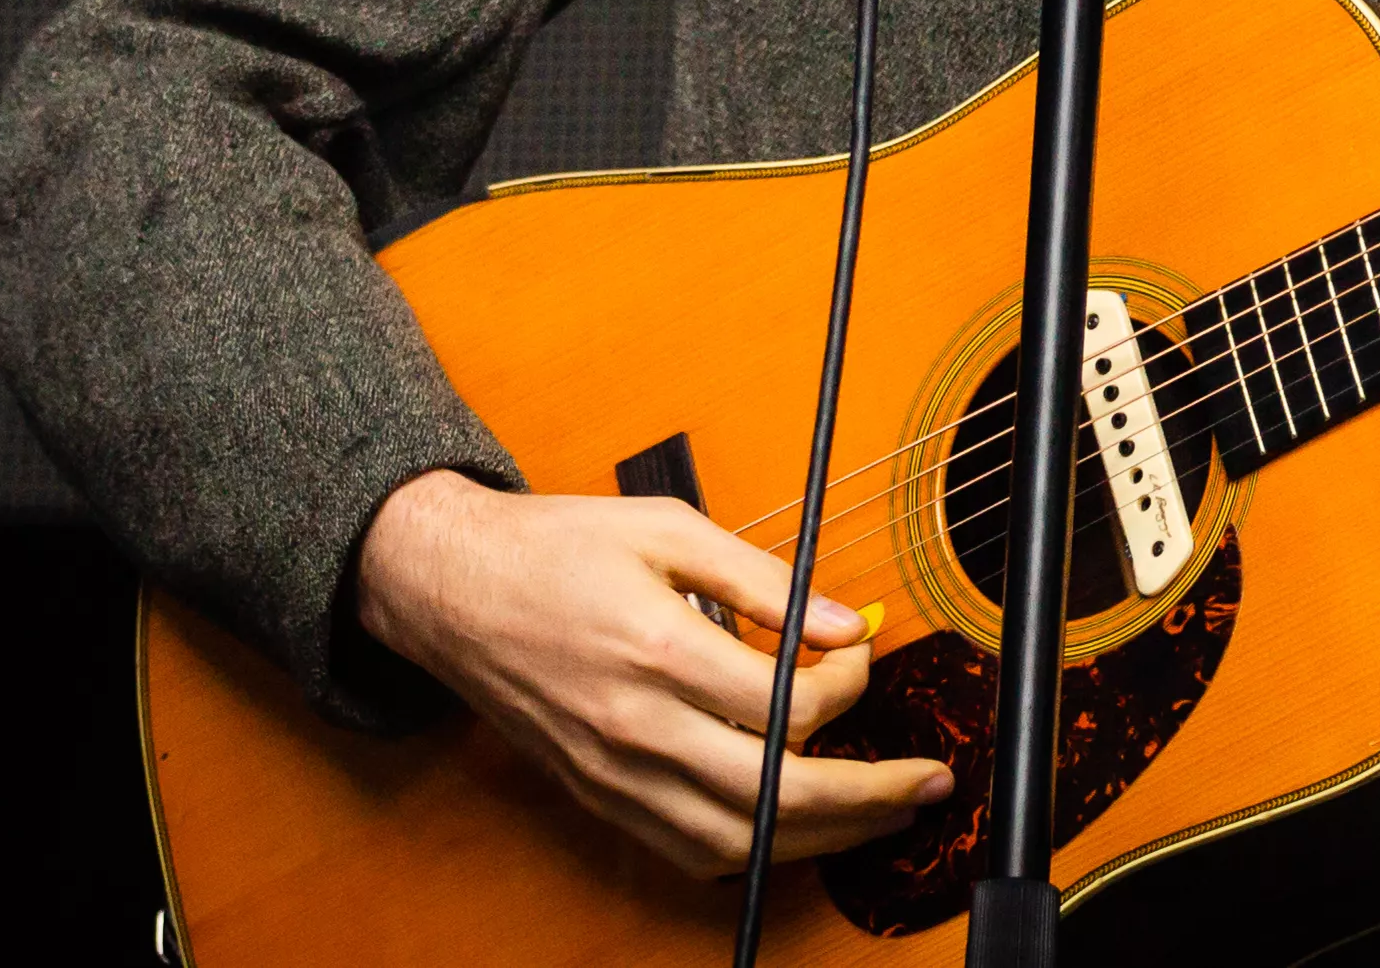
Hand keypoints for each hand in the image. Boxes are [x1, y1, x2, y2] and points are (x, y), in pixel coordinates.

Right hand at [351, 467, 954, 876]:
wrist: (450, 589)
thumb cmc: (556, 548)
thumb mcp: (667, 527)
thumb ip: (764, 579)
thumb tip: (845, 621)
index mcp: (658, 650)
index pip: (788, 703)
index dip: (849, 684)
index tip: (860, 652)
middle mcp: (636, 727)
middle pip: (778, 792)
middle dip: (871, 795)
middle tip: (928, 783)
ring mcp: (614, 774)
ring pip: (738, 841)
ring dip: (824, 838)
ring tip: (882, 817)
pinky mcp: (599, 796)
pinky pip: (687, 852)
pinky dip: (752, 851)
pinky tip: (793, 830)